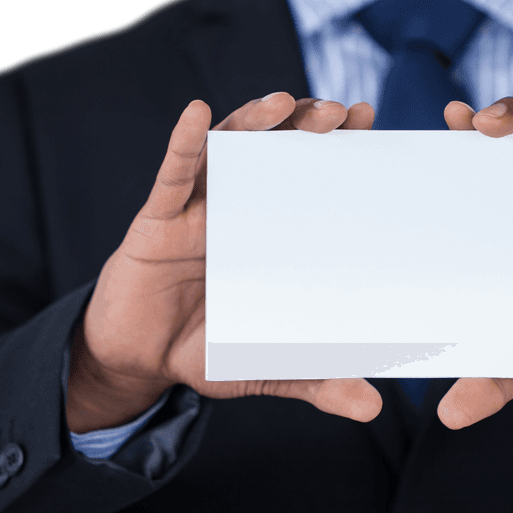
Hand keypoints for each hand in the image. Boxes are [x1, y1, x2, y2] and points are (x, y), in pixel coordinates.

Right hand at [66, 93, 379, 432]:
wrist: (139, 361)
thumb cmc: (206, 350)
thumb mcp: (267, 368)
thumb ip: (316, 381)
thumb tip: (372, 408)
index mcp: (272, 233)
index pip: (311, 179)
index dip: (339, 149)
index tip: (370, 124)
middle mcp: (240, 208)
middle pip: (276, 151)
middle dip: (307, 124)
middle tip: (340, 113)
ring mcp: (198, 209)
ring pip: (228, 149)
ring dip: (255, 120)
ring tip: (284, 104)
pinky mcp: (157, 221)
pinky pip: (172, 175)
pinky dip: (183, 143)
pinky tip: (195, 113)